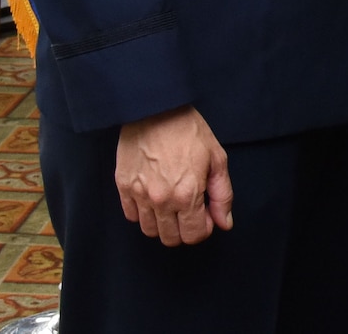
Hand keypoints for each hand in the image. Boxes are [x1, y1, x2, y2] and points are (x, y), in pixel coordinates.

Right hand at [115, 106, 232, 246]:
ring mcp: (139, 195)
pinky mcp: (123, 187)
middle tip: (190, 210)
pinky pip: (131, 216)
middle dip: (184, 229)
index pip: (194, 236)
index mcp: (187, 195)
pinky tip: (153, 197)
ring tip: (171, 203)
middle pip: (170, 238)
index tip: (206, 213)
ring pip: (150, 231)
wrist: (156, 109)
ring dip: (163, 223)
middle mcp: (161, 201)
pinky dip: (143, 213)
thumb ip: (222, 195)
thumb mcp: (216, 159)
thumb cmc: (189, 131)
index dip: (204, 228)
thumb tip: (224, 223)